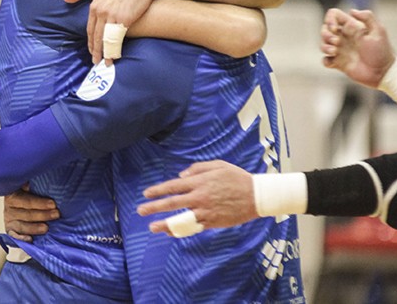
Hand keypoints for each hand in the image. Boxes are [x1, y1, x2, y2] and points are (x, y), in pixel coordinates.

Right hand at [3, 186, 59, 242]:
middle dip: (43, 215)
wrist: (22, 201)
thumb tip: (44, 180)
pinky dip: (21, 238)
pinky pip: (14, 235)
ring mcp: (9, 219)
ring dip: (34, 228)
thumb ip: (35, 183)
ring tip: (46, 228)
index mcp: (13, 194)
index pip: (27, 200)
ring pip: (22, 225)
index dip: (40, 202)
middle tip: (56, 214)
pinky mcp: (10, 230)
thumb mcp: (31, 184)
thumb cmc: (31, 191)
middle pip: (26, 213)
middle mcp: (9, 207)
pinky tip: (30, 239)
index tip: (53, 204)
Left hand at [63, 0, 156, 63]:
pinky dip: (114, 48)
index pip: (90, 28)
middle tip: (95, 61)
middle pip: (96, 36)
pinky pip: (116, 38)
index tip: (91, 50)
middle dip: (95, 50)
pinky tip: (114, 56)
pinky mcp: (124, 20)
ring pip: (105, 39)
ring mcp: (112, 16)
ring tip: (105, 62)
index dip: (90, 41)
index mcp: (95, 6)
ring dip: (104, 52)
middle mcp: (101, 12)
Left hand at [138, 160, 257, 235]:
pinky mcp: (212, 222)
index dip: (158, 190)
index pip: (173, 186)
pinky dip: (181, 230)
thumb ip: (198, 168)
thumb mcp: (218, 165)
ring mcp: (205, 211)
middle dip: (154, 206)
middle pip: (172, 203)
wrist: (256, 195)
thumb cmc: (237, 178)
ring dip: (164, 223)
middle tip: (140, 210)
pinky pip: (192, 227)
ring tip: (152, 227)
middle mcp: (199, 197)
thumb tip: (181, 176)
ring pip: (180, 219)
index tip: (146, 193)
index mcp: (200, 182)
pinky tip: (172, 232)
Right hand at [320, 8, 395, 87]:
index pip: (334, 16)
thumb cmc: (382, 52)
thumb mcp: (378, 31)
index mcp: (352, 27)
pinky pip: (326, 60)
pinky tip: (333, 63)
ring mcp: (341, 51)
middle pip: (324, 29)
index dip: (330, 20)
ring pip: (323, 44)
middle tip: (336, 42)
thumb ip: (368, 17)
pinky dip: (326, 61)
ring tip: (334, 52)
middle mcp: (345, 38)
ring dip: (325, 47)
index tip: (335, 29)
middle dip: (325, 34)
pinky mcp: (340, 63)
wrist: (382, 72)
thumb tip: (352, 11)